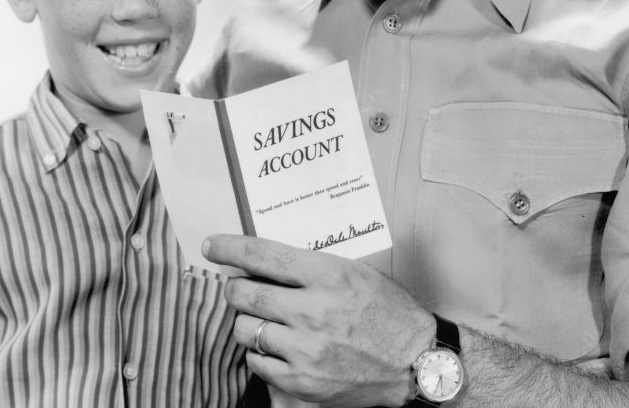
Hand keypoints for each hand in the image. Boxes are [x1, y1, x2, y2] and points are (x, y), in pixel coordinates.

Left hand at [203, 234, 433, 407]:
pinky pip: (257, 363)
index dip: (229, 248)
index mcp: (328, 275)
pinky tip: (277, 345)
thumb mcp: (354, 272)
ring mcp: (306, 349)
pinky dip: (261, 352)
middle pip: (244, 293)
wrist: (416, 362)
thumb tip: (264, 261)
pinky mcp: (303, 382)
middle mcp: (314, 311)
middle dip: (234, 286)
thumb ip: (311, 266)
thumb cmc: (388, 313)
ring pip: (246, 329)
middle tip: (239, 286)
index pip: (263, 255)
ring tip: (266, 318)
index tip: (212, 246)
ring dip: (248, 320)